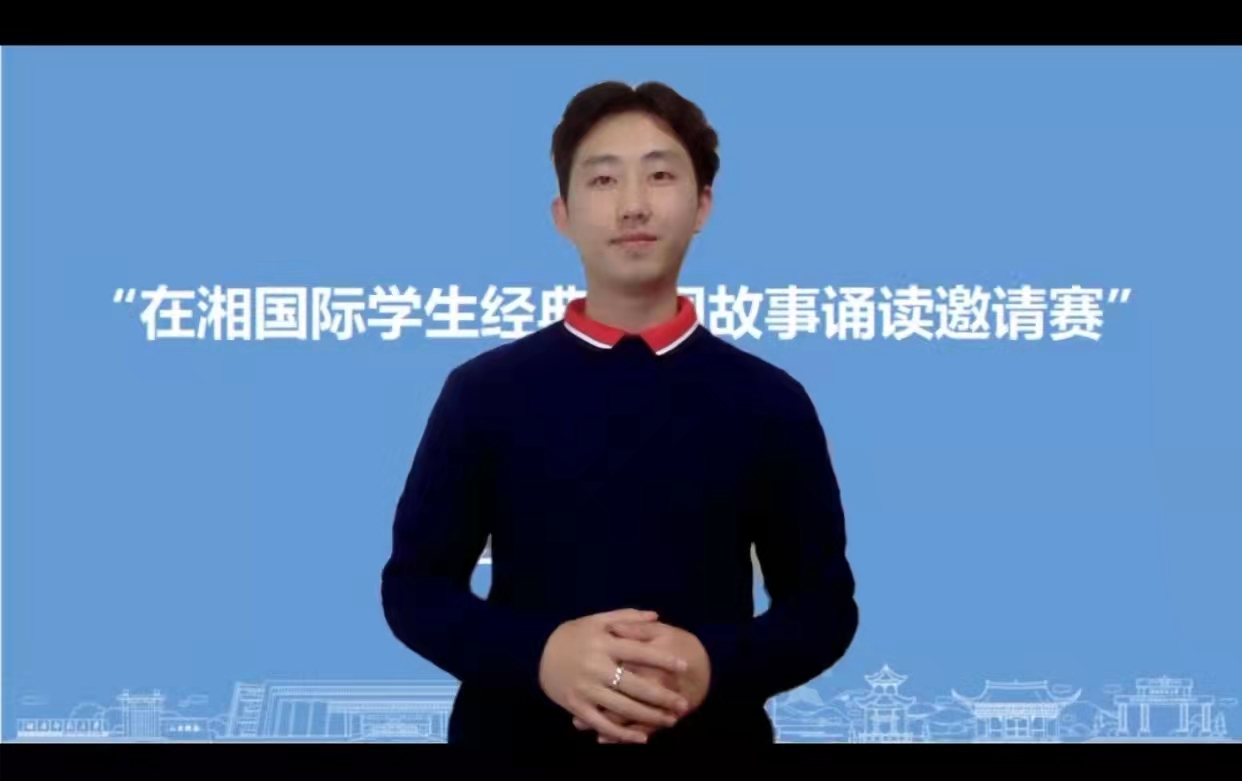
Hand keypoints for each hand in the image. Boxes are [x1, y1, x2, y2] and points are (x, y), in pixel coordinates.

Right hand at [538, 609, 691, 743]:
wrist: (537, 654)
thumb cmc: (573, 635)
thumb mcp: (596, 620)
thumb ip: (627, 617)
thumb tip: (656, 616)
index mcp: (603, 643)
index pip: (638, 651)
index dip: (662, 659)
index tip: (683, 665)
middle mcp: (595, 667)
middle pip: (635, 685)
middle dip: (662, 696)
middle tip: (683, 704)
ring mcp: (586, 689)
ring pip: (622, 708)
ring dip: (649, 717)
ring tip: (671, 721)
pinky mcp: (577, 707)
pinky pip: (603, 724)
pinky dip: (622, 734)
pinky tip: (642, 738)